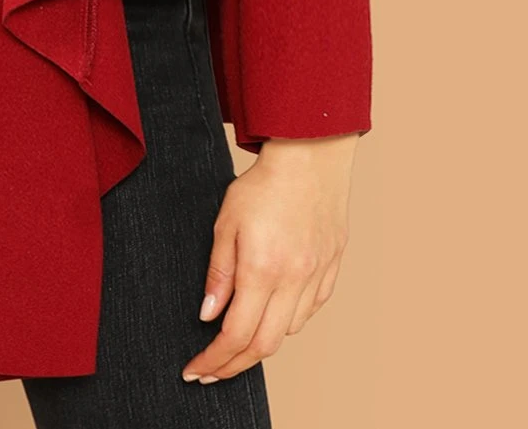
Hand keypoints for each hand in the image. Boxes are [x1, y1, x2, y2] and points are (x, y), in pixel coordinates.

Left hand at [181, 133, 358, 384]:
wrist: (310, 158)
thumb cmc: (263, 185)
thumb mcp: (226, 222)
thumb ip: (219, 272)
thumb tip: (209, 315)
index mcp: (263, 269)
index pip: (236, 334)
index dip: (214, 359)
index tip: (196, 369)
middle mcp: (294, 280)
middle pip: (264, 346)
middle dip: (234, 365)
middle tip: (212, 370)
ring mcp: (317, 277)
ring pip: (288, 331)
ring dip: (261, 343)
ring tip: (237, 340)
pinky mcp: (331, 270)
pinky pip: (309, 311)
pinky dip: (287, 322)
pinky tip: (271, 314)